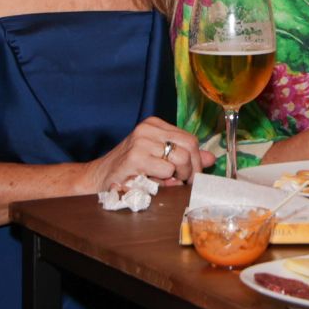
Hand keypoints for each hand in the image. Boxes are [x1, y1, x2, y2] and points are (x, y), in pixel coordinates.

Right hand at [83, 117, 210, 192]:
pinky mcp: (135, 157)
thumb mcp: (158, 159)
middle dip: (192, 168)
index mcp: (154, 125)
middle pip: (189, 145)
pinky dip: (165, 182)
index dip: (196, 160)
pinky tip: (153, 183)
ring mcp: (141, 141)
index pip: (190, 138)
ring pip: (180, 158)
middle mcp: (148, 129)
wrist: (98, 178)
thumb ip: (184, 157)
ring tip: (168, 183)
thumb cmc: (129, 170)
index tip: (192, 175)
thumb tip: (210, 158)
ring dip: (179, 177)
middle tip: (184, 182)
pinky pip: (166, 170)